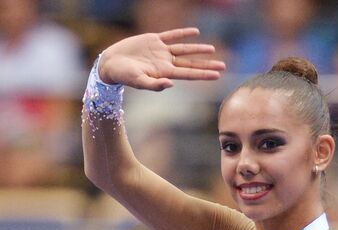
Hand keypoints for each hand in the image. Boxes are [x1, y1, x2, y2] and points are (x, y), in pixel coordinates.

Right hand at [99, 27, 225, 90]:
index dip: (204, 74)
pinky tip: (195, 32)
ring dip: (198, 50)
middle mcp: (165, 63)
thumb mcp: (139, 82)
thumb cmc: (124, 76)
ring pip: (184, 50)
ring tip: (212, 50)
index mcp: (164, 73)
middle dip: (207, 65)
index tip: (218, 75)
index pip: (189, 74)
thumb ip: (154, 85)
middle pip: (190, 64)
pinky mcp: (153, 40)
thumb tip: (171, 85)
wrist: (111, 63)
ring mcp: (160, 51)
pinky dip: (183, 34)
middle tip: (223, 67)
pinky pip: (171, 36)